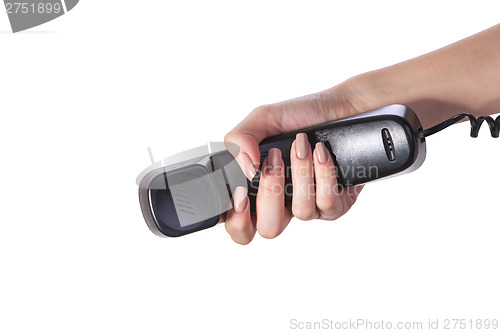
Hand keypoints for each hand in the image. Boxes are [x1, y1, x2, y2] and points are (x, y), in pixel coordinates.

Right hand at [224, 81, 367, 243]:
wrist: (337, 109)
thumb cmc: (298, 118)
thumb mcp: (261, 119)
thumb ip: (239, 140)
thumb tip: (246, 170)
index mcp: (256, 191)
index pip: (240, 226)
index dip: (237, 221)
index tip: (241, 195)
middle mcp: (282, 205)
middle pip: (269, 229)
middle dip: (270, 192)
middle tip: (274, 159)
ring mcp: (310, 207)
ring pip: (301, 212)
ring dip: (300, 173)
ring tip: (301, 145)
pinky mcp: (336, 205)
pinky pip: (327, 203)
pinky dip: (323, 173)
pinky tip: (320, 152)